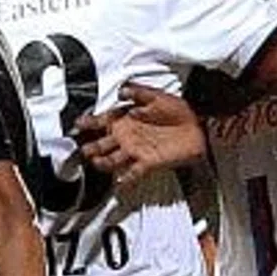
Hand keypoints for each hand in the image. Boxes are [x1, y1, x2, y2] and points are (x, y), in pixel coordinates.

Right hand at [76, 82, 208, 181]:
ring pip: (112, 160)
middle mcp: (127, 136)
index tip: (78, 124)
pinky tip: (117, 184)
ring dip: (102, 162)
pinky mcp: (147, 163)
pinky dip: (124, 180)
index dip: (88, 123)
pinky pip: (131, 174)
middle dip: (90, 147)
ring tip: (95, 162)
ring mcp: (135, 151)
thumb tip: (121, 91)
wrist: (199, 127)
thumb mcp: (156, 96)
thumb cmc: (179, 110)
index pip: (101, 121)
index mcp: (126, 118)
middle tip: (82, 150)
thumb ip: (138, 93)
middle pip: (101, 144)